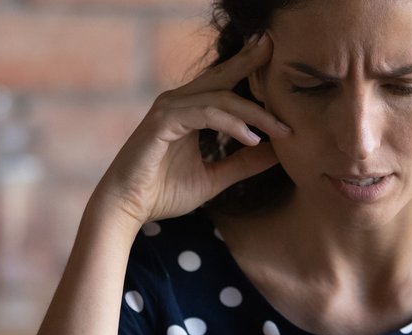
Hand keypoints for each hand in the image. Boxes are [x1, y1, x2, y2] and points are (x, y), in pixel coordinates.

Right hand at [90, 33, 287, 225]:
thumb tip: (279, 152)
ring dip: (255, 113)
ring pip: (221, 97)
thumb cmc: (164, 192)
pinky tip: (252, 139)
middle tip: (276, 49)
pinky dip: (232, 124)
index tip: (283, 78)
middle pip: (223, 76)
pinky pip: (206, 114)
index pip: (225, 84)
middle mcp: (179, 102)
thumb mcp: (215, 177)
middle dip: (251, 62)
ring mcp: (170, 108)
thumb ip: (243, 163)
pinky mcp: (163, 121)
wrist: (128, 208)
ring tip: (281, 130)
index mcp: (189, 109)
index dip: (251, 74)